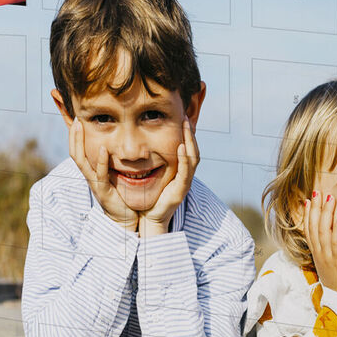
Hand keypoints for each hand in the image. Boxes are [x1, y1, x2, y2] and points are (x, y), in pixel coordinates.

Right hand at [69, 117, 136, 230]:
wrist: (125, 218)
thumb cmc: (121, 195)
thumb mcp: (115, 174)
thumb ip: (113, 161)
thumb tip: (115, 142)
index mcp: (91, 171)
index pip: (79, 150)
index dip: (75, 136)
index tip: (76, 118)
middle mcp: (90, 176)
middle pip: (75, 153)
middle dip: (73, 135)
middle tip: (75, 118)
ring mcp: (95, 183)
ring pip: (81, 161)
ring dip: (79, 142)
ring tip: (80, 126)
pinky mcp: (104, 191)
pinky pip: (100, 174)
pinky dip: (102, 161)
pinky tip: (105, 148)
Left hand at [139, 118, 198, 237]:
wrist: (149, 218)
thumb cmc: (149, 197)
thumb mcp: (151, 175)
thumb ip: (152, 162)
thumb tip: (143, 146)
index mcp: (179, 172)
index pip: (187, 150)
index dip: (187, 135)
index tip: (182, 120)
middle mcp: (185, 176)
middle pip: (193, 151)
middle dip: (191, 134)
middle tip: (186, 119)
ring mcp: (184, 183)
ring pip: (193, 159)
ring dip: (190, 142)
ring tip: (187, 127)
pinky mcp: (180, 190)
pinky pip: (185, 172)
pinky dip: (184, 158)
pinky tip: (181, 147)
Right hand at [303, 191, 336, 306]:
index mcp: (318, 255)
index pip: (310, 231)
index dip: (308, 215)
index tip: (308, 200)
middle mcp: (320, 255)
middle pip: (314, 227)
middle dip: (315, 208)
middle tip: (317, 192)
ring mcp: (328, 258)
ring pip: (324, 231)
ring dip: (326, 213)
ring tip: (329, 198)